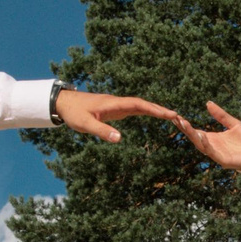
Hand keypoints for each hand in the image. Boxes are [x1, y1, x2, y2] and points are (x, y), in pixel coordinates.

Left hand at [55, 88, 179, 141]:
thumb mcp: (85, 124)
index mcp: (113, 104)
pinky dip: (145, 111)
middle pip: (143, 104)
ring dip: (154, 110)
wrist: (64, 102)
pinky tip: (152, 115)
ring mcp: (117, 105)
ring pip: (140, 106)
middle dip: (160, 109)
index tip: (169, 113)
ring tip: (171, 116)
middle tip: (177, 116)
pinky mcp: (114, 109)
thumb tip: (120, 139)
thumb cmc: (74, 112)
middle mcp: (118, 102)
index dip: (154, 109)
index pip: (138, 104)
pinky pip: (134, 109)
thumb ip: (102, 131)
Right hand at [171, 102, 240, 170]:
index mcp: (213, 138)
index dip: (186, 125)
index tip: (177, 116)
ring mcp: (216, 154)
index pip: (195, 131)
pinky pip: (212, 152)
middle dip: (185, 129)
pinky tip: (201, 135)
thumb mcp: (233, 123)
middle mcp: (212, 146)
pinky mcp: (223, 160)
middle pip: (194, 137)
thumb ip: (220, 115)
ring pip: (200, 145)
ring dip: (192, 135)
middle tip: (176, 119)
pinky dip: (206, 145)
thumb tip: (208, 103)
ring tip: (185, 124)